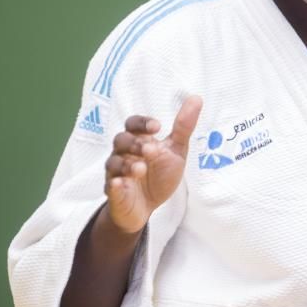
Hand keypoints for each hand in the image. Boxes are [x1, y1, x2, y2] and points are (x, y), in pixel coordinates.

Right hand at [102, 95, 202, 233]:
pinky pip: (109, 186)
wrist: (148, 207)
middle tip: (151, 150)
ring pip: (113, 163)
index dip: (142, 123)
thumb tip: (196, 98)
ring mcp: (117, 173)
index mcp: (138, 140)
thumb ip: (183, 126)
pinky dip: (114, 184)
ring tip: (141, 169)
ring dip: (126, 164)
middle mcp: (124, 153)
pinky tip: (120, 183)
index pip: (133, 124)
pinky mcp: (114, 193)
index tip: (157, 127)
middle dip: (135, 143)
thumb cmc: (160, 175)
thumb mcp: (176, 151)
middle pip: (120, 140)